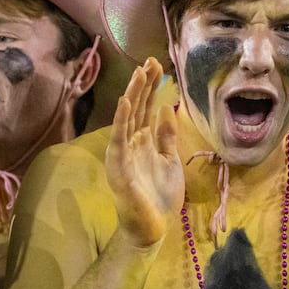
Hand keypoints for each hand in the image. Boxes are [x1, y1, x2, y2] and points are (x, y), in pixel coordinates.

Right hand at [105, 58, 182, 247]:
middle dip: (143, 84)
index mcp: (143, 140)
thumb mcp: (170, 160)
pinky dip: (120, 119)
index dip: (151, 87)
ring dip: (132, 95)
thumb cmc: (159, 197)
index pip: (146, 107)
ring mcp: (122, 153)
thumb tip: (167, 106)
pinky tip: (124, 101)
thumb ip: (167, 135)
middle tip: (150, 61)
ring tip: (139, 73)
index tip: (157, 65)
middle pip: (136, 107)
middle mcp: (130, 143)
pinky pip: (118, 138)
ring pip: (127, 118)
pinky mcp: (118, 166)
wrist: (151, 228)